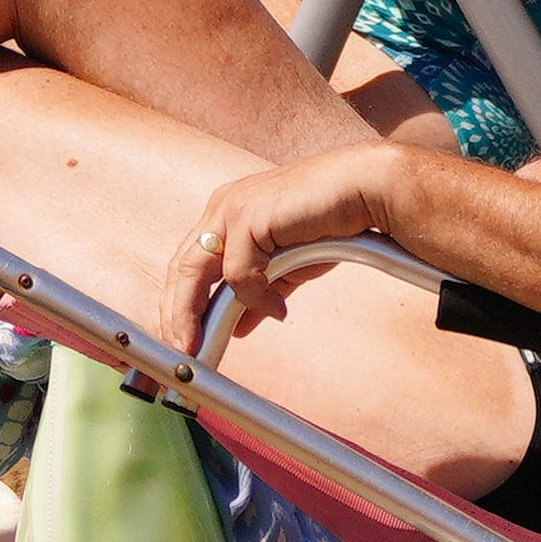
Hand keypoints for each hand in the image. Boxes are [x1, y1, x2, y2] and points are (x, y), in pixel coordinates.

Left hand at [169, 144, 408, 334]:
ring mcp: (231, 209)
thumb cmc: (331, 223)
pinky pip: (239, 273)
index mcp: (226, 215)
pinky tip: (278, 311)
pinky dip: (256, 298)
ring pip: (194, 271)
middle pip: (181, 268)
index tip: (184, 339)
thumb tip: (237, 327)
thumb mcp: (286, 268)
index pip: (189, 264)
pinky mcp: (248, 217)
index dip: (181, 303)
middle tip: (182, 351)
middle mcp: (221, 208)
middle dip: (176, 313)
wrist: (364, 189)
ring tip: (205, 345)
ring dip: (196, 314)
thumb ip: (259, 293)